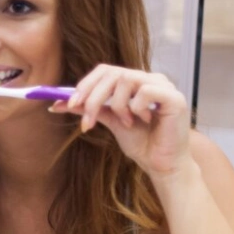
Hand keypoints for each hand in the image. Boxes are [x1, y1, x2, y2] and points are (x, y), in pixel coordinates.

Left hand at [51, 65, 191, 180]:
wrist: (160, 163)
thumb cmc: (140, 141)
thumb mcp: (109, 121)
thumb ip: (89, 109)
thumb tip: (58, 103)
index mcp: (135, 82)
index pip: (105, 70)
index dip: (85, 84)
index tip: (69, 103)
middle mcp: (150, 79)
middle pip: (112, 73)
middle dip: (93, 97)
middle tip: (87, 120)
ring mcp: (164, 86)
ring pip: (126, 80)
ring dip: (118, 105)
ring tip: (126, 122)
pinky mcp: (175, 98)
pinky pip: (145, 92)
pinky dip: (137, 108)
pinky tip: (144, 120)